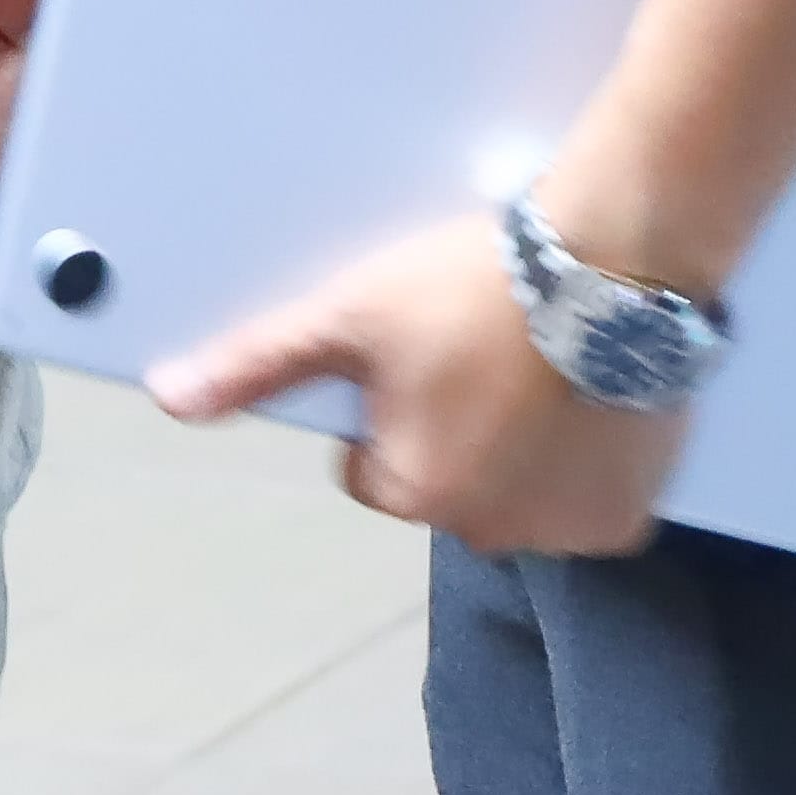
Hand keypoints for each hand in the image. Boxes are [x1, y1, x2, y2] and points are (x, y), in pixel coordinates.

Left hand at [147, 209, 687, 559]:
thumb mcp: (348, 317)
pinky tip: (581, 398)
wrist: (607, 264)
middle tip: (481, 357)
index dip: (387, 410)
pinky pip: (586, 499)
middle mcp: (491, 530)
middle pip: (446, 486)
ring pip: (517, 495)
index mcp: (417, 492)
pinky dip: (582, 462)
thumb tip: (170, 398)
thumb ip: (258, 364)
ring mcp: (566, 529)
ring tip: (534, 368)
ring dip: (519, 450)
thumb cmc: (470, 288)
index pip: (371, 473)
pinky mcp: (626, 515)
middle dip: (455, 435)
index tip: (421, 358)